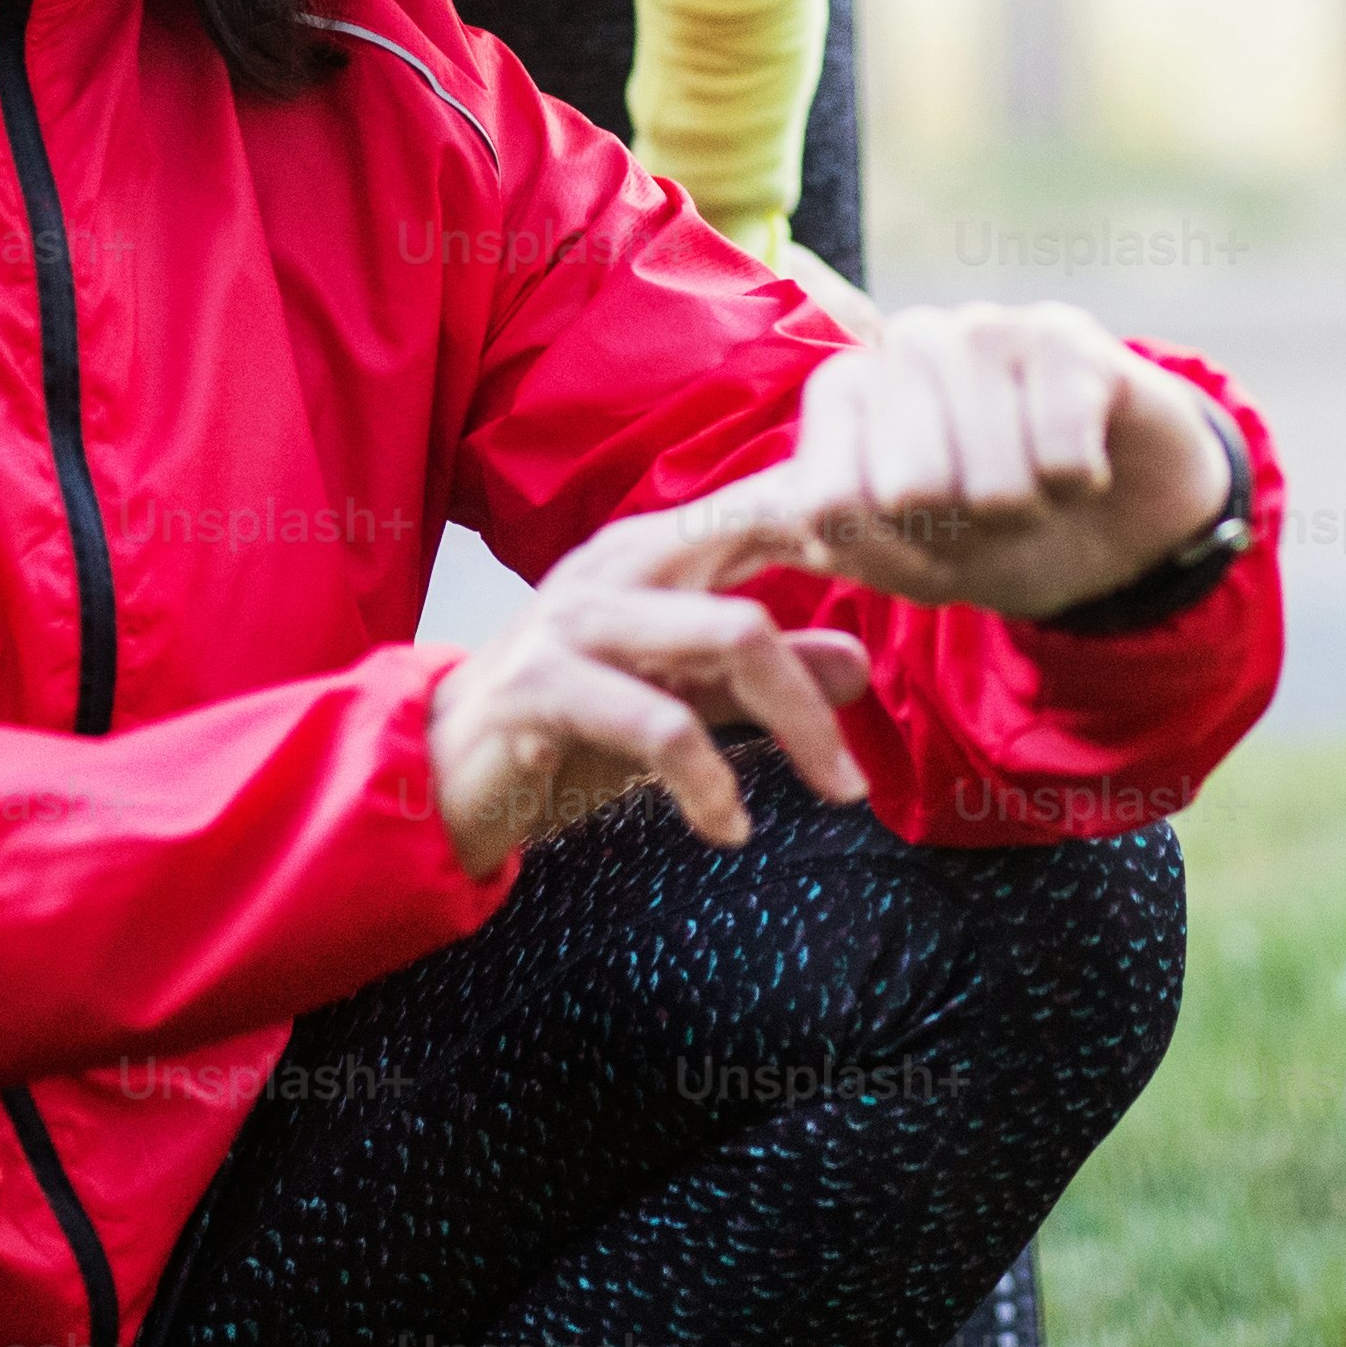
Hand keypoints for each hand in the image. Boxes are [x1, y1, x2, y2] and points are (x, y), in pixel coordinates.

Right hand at [425, 499, 878, 877]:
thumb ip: (758, 678)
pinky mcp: (544, 683)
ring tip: (831, 797)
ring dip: (796, 729)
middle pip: (759, 586)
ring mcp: (577, 619)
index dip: (842, 545)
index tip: (913, 595)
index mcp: (652, 554)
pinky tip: (730, 828)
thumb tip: (857, 663)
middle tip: (861, 778)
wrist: (432, 776)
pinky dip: (711, 783)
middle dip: (820, 681)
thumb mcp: (678, 699)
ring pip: (729, 638)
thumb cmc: (561, 731)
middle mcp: (618, 567)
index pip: (763, 519)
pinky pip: (660, 721)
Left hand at [730, 303, 1237, 625]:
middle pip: (912, 489)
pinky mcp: (1066, 336)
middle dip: (964, 535)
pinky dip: (1078, 486)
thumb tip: (671, 546)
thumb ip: (806, 535)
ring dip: (1026, 514)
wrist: (1118, 524)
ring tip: (1035, 491)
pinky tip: (1081, 463)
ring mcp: (985, 328)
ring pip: (992, 477)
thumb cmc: (992, 538)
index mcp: (844, 395)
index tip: (923, 543)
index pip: (832, 505)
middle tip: (988, 517)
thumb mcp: (894, 556)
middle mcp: (903, 345)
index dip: (893, 555)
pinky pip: (1061, 452)